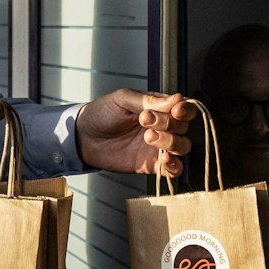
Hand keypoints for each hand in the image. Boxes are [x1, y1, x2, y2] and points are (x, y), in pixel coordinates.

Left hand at [75, 90, 193, 175]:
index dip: (185, 110)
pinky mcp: (152, 165)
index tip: (175, 110)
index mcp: (159, 107)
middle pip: (183, 126)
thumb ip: (149, 101)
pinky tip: (164, 160)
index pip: (184, 108)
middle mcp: (163, 127)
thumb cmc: (102, 113)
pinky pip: (173, 169)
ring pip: (182, 146)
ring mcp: (159, 147)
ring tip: (148, 137)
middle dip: (168, 123)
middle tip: (144, 120)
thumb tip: (177, 99)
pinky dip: (174, 166)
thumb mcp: (123, 99)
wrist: (84, 137)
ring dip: (170, 142)